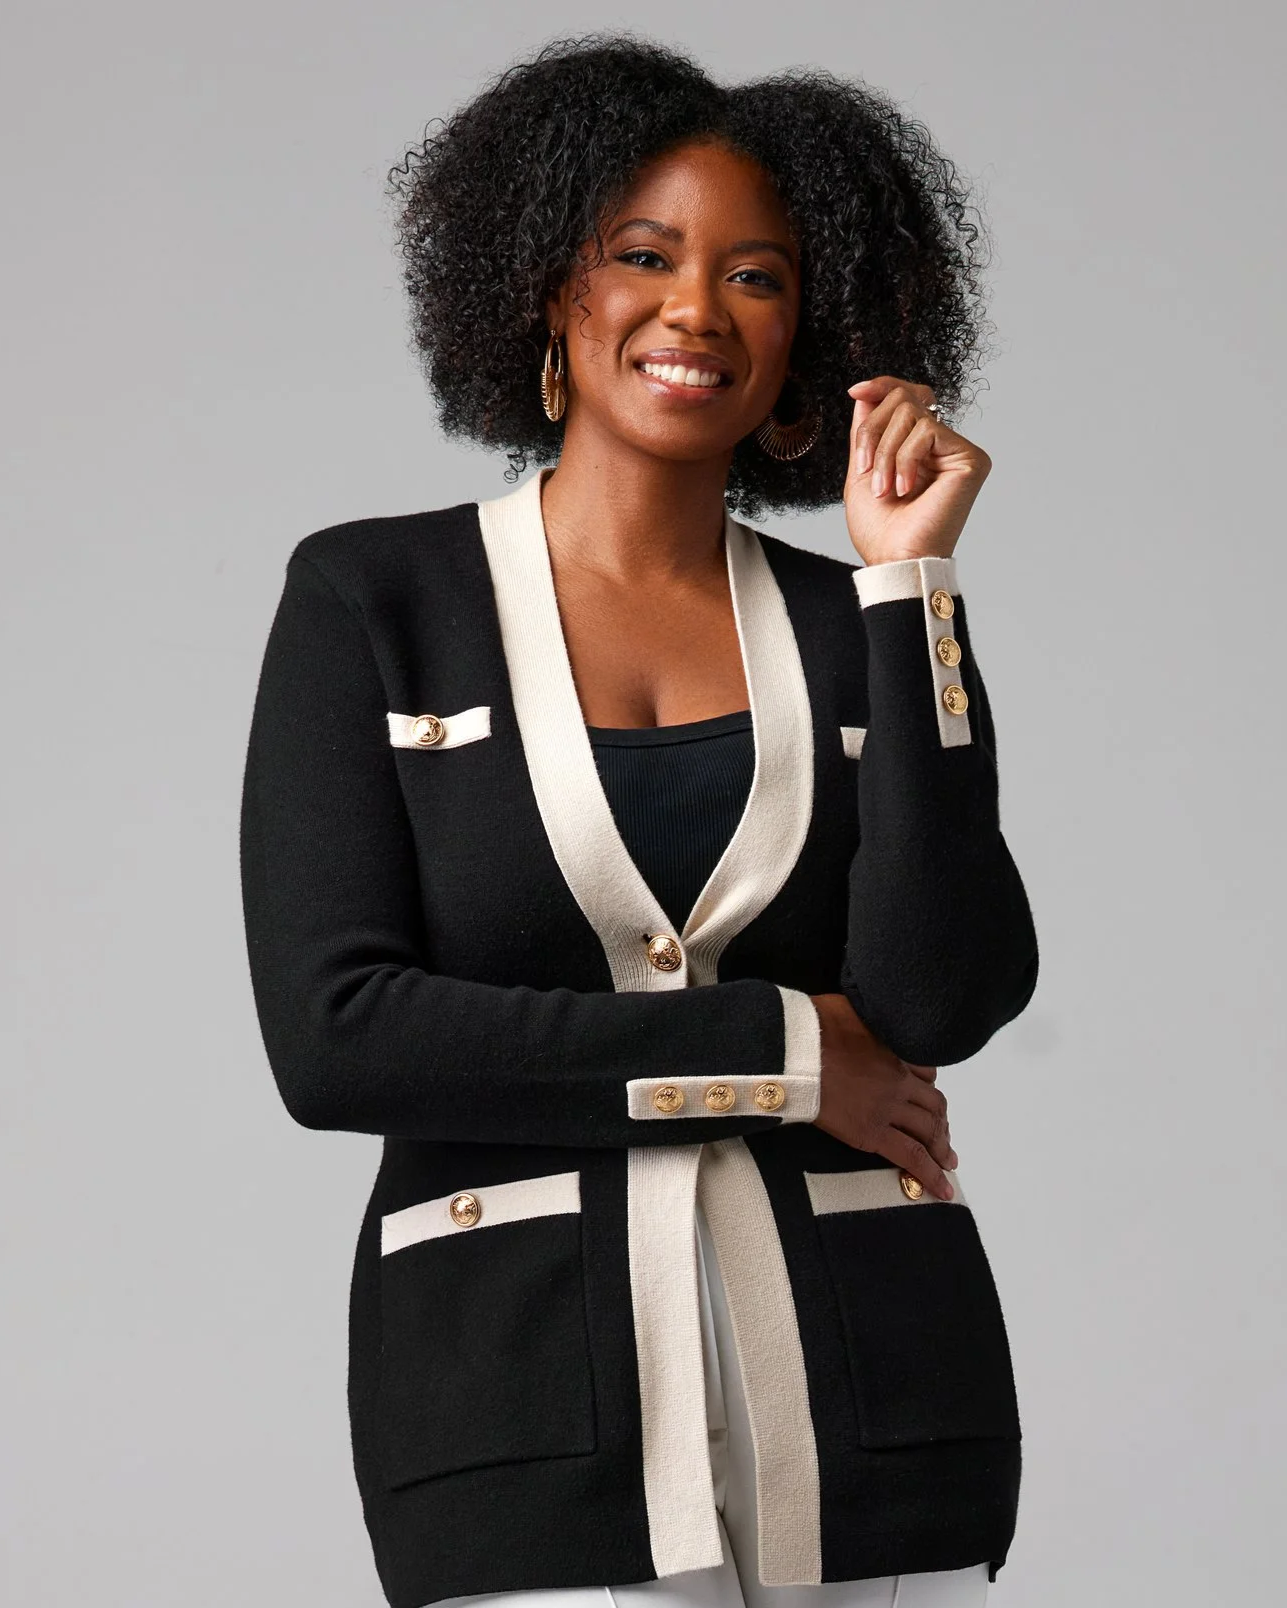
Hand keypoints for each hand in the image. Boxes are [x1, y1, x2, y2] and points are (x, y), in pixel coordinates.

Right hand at [809, 992, 957, 1199]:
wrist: (796, 1050)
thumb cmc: (812, 1025)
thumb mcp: (850, 1009)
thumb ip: (866, 1019)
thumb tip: (863, 1017)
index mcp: (895, 1050)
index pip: (927, 1072)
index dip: (929, 1087)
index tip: (926, 1097)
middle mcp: (899, 1080)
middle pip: (934, 1105)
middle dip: (941, 1123)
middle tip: (944, 1138)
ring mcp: (888, 1107)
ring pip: (929, 1130)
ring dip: (942, 1148)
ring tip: (948, 1164)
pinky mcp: (872, 1133)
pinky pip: (911, 1155)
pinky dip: (931, 1174)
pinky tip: (942, 1190)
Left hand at [842, 375, 991, 566]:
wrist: (894, 559)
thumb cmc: (880, 528)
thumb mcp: (862, 469)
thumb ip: (867, 429)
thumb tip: (867, 392)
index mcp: (918, 448)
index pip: (906, 397)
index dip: (882, 386)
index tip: (856, 391)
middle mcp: (942, 445)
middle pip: (903, 397)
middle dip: (874, 431)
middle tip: (865, 469)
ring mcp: (957, 451)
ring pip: (911, 412)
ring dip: (884, 451)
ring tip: (884, 489)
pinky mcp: (970, 458)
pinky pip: (926, 430)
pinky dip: (904, 459)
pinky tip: (906, 489)